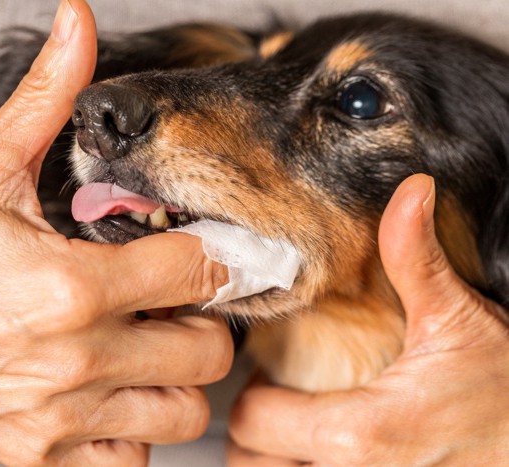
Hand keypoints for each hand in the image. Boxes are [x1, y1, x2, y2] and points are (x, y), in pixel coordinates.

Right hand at [0, 1, 231, 464]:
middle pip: (209, 348)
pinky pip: (128, 461)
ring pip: (183, 412)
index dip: (210, 252)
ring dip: (178, 374)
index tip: (196, 245)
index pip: (199, 272)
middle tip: (171, 294)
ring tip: (147, 341)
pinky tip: (111, 390)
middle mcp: (76, 358)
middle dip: (203, 315)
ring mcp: (61, 415)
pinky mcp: (39, 453)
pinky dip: (135, 429)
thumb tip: (77, 21)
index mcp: (72, 285)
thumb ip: (46, 97)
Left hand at [228, 174, 508, 465]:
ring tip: (300, 430)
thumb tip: (409, 192)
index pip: (249, 418)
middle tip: (283, 401)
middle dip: (258, 430)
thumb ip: (416, 260)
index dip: (256, 389)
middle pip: (249, 460)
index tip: (277, 373)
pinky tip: (327, 453)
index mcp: (355, 434)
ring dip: (276, 458)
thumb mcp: (459, 323)